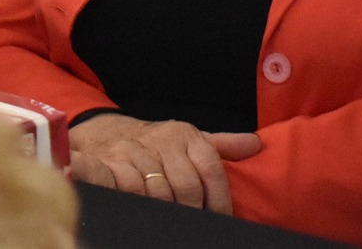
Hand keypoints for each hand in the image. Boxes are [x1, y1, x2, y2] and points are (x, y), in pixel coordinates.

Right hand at [67, 112, 261, 214]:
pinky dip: (141, 205)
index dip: (219, 200)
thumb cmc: (156, 142)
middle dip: (194, 212)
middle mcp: (162, 139)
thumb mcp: (188, 138)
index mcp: (185, 134)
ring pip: (160, 191)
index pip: (210, 169)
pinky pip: (132, 189)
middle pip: (187, 186)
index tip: (222, 219)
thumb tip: (255, 144)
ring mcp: (135, 149)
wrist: (106, 132)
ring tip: (175, 223)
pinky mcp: (112, 161)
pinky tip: (148, 214)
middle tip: (198, 228)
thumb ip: (221, 144)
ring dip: (169, 212)